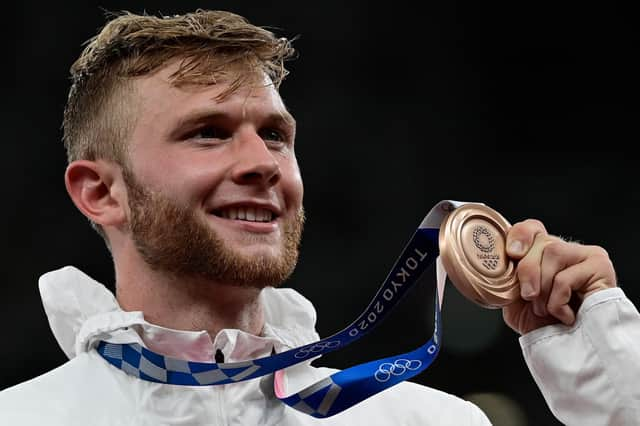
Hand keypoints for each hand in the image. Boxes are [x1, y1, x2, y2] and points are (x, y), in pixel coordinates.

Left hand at [501, 219, 616, 334]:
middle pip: (541, 240)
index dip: (520, 235)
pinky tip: (566, 315)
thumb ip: (507, 279)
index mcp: (544, 255)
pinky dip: (558, 300)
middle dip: (527, 271)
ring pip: (553, 251)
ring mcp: (585, 256)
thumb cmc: (546, 326)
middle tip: (529, 296)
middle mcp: (566, 251)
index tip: (512, 253)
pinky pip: (567, 275)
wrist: (570, 351)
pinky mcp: (600, 267)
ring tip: (546, 309)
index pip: (532, 228)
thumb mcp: (515, 301)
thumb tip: (494, 266)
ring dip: (543, 286)